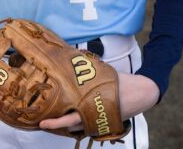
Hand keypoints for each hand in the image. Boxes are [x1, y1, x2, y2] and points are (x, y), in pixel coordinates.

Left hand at [39, 73, 159, 132]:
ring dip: (66, 122)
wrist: (140, 93)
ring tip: (52, 115)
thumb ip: (88, 71)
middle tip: (43, 120)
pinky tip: (71, 112)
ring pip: (77, 126)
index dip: (54, 123)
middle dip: (56, 123)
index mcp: (91, 107)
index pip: (69, 119)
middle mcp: (93, 117)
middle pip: (70, 125)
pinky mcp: (102, 121)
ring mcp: (98, 121)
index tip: (42, 123)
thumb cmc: (121, 83)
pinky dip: (78, 120)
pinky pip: (86, 123)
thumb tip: (76, 56)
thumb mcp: (102, 74)